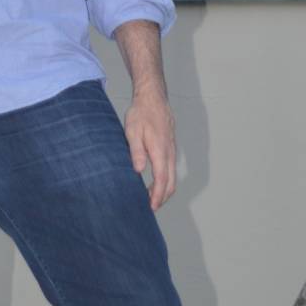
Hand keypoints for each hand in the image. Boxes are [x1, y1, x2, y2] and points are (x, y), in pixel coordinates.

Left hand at [123, 90, 176, 210]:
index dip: (157, 196)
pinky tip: (154, 181)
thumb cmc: (141, 113)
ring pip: (172, 177)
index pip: (162, 180)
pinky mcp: (170, 148)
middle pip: (171, 183)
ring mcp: (171, 150)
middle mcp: (169, 153)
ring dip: (164, 190)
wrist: (153, 97)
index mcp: (160, 151)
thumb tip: (138, 171)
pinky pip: (171, 169)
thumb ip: (136, 151)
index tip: (151, 207)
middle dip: (162, 198)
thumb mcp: (132, 130)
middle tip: (149, 207)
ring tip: (150, 197)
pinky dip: (165, 180)